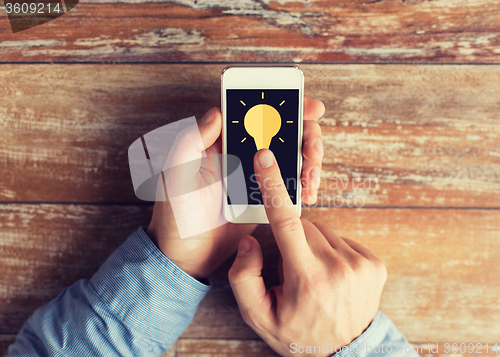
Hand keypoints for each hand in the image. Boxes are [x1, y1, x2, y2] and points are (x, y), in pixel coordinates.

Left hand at [147, 96, 324, 279]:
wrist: (186, 255)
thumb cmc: (175, 214)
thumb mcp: (176, 175)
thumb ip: (190, 142)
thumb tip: (216, 113)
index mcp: (220, 142)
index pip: (255, 114)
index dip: (284, 106)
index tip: (308, 107)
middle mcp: (241, 154)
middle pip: (283, 132)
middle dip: (306, 135)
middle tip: (312, 149)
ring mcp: (256, 176)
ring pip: (292, 156)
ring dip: (310, 162)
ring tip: (310, 179)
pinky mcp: (265, 198)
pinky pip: (290, 184)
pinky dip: (304, 185)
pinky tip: (307, 193)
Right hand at [228, 149, 386, 355]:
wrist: (344, 352)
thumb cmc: (297, 333)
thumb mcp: (258, 315)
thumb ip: (244, 277)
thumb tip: (251, 239)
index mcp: (307, 278)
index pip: (286, 222)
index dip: (273, 186)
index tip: (265, 158)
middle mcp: (338, 266)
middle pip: (303, 225)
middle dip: (292, 239)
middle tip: (292, 269)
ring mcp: (361, 263)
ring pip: (322, 230)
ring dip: (311, 244)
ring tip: (313, 274)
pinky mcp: (374, 263)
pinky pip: (341, 239)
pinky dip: (331, 249)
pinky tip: (330, 273)